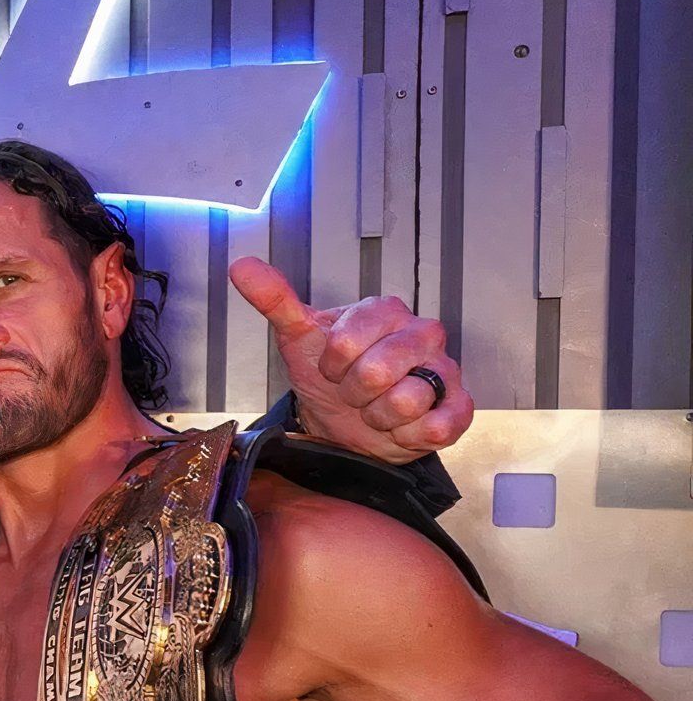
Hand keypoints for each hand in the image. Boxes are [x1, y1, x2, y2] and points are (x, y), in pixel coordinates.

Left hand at [231, 258, 473, 464]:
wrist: (347, 423)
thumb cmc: (330, 376)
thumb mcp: (298, 337)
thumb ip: (274, 300)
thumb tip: (242, 266)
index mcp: (385, 311)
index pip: (347, 340)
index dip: (331, 364)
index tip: (331, 366)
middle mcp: (422, 334)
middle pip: (377, 372)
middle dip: (353, 392)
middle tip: (354, 390)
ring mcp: (445, 370)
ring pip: (405, 401)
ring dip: (378, 416)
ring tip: (377, 407)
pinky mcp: (458, 408)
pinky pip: (437, 426)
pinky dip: (409, 434)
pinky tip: (402, 425)